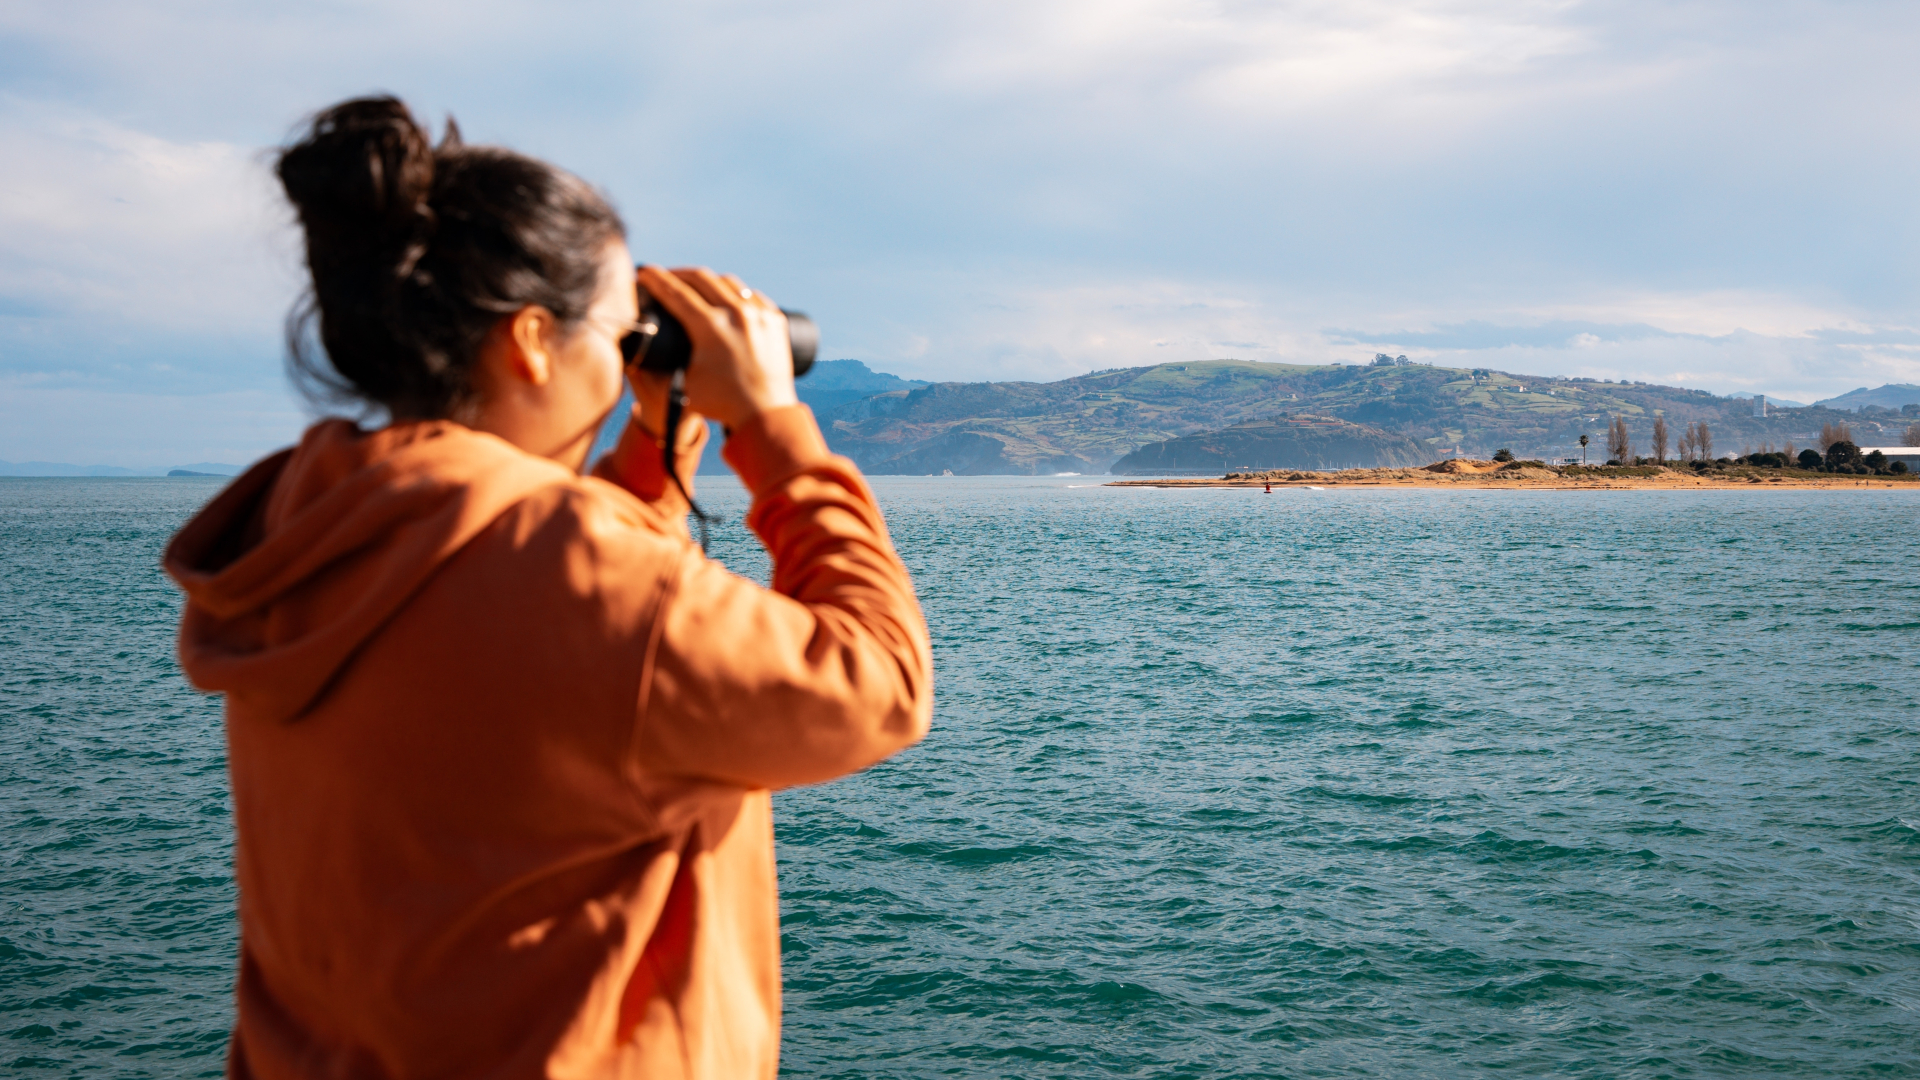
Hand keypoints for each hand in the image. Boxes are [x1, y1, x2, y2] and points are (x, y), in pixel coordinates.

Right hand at [633, 265, 798, 429]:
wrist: (766, 415)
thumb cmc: (720, 404)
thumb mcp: (681, 387)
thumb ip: (653, 373)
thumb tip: (627, 356)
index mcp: (712, 328)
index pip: (675, 293)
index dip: (655, 280)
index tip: (643, 272)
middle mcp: (738, 315)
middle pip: (701, 278)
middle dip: (677, 273)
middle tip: (664, 276)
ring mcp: (760, 315)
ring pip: (728, 282)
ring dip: (705, 279)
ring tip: (691, 284)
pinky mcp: (776, 319)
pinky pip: (751, 294)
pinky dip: (733, 291)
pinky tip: (723, 294)